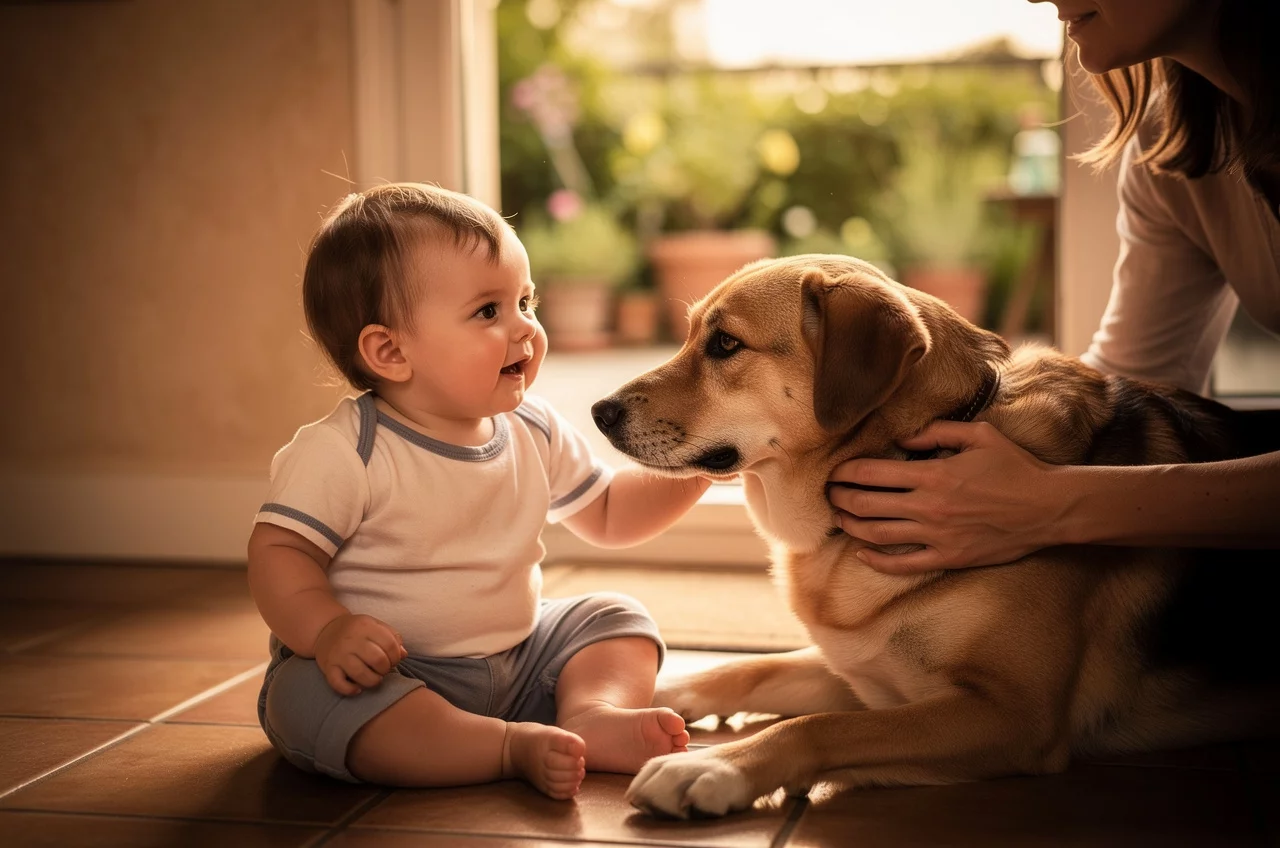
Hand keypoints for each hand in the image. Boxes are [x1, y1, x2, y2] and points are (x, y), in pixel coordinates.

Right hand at [313, 613, 407, 695]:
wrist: (326, 630)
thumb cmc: (357, 631)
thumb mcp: (375, 626)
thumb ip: (392, 637)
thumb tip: (403, 654)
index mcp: (365, 626)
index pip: (390, 645)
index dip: (396, 657)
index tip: (393, 660)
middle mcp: (351, 639)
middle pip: (378, 660)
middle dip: (386, 669)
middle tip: (383, 670)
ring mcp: (338, 654)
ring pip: (361, 674)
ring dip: (373, 681)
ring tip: (375, 679)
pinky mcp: (328, 667)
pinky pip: (339, 684)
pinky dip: (350, 690)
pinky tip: (358, 689)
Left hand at [827, 421, 1066, 572]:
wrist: (1049, 507)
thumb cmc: (1015, 467)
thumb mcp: (979, 435)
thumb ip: (937, 432)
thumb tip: (904, 435)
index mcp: (933, 474)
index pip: (872, 473)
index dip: (846, 471)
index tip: (834, 471)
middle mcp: (929, 507)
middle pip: (865, 504)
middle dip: (839, 498)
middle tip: (828, 494)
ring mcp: (937, 536)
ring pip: (877, 535)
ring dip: (850, 526)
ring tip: (838, 518)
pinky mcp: (948, 558)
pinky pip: (903, 564)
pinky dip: (876, 560)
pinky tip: (862, 552)